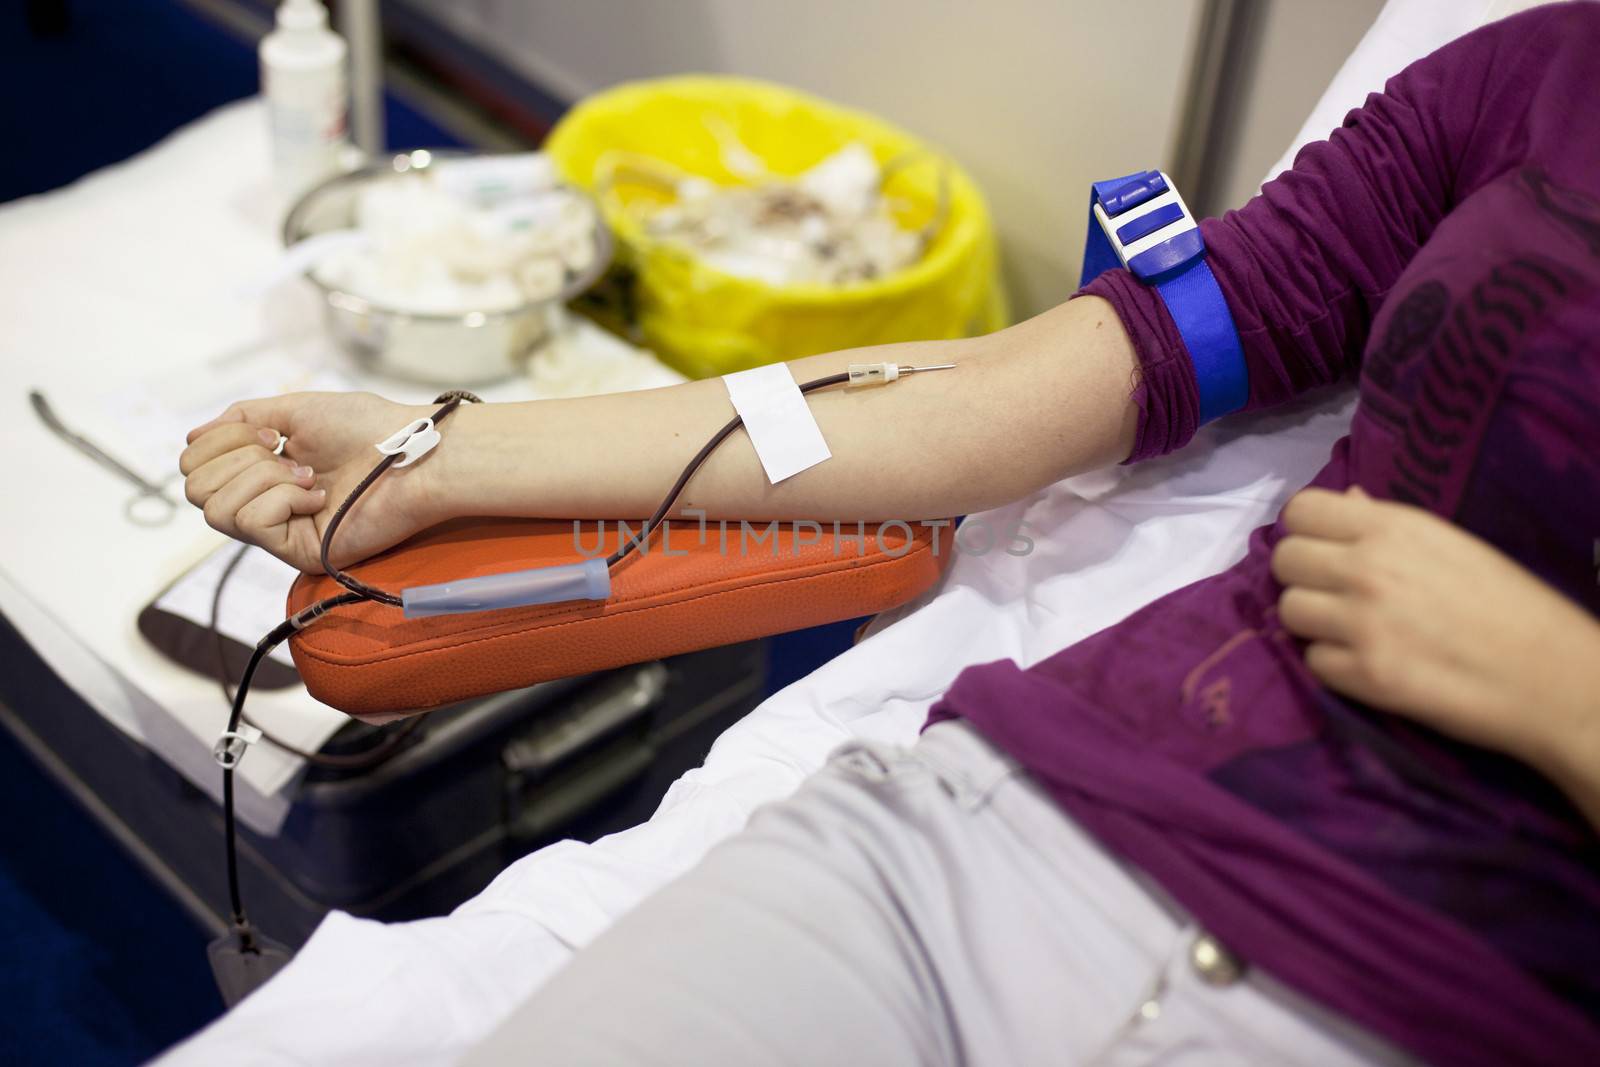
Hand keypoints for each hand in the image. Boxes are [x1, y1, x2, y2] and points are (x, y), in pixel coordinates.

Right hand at [179, 392, 437, 572]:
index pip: (195, 465)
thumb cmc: (368, 428)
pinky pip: (252, 523)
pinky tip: (318, 496)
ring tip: (308, 477)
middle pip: (195, 490)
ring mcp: (280, 531)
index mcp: (261, 471)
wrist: (410, 451)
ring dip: (261, 478)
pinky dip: (281, 498)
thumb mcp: (294, 409)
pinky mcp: (298, 552)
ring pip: (215, 510)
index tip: (270, 433)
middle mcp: (265, 503)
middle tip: (288, 455)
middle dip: (238, 459)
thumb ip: (241, 419)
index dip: (219, 440)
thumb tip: (192, 435)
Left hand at [1271, 486, 1599, 790]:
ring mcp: (1361, 624)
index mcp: (1392, 527)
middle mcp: (1368, 568)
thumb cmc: (1510, 604)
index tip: (1323, 548)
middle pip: (1284, 560)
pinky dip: (1332, 665)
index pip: (1301, 510)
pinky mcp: (1364, 676)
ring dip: (1311, 622)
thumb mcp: (1451, 544)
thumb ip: (1386, 524)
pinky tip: (1367, 663)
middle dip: (1302, 577)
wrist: (1553, 677)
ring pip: (1288, 611)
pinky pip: (1312, 662)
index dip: (1305, 530)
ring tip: (1348, 630)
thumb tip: (1346, 500)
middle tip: (1333, 594)